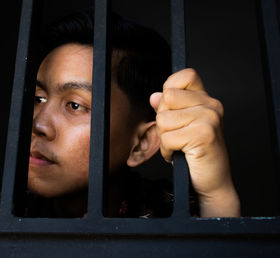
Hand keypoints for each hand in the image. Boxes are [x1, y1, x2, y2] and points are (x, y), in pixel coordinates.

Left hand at [150, 68, 239, 216]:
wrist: (212, 182)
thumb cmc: (197, 154)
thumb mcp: (181, 126)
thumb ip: (169, 108)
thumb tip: (154, 96)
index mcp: (206, 100)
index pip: (185, 76)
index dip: (170, 89)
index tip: (173, 109)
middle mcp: (211, 105)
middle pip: (167, 98)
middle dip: (163, 121)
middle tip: (177, 135)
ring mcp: (209, 119)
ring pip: (163, 119)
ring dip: (164, 138)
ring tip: (179, 146)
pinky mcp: (204, 135)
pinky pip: (167, 138)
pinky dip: (167, 151)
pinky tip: (180, 154)